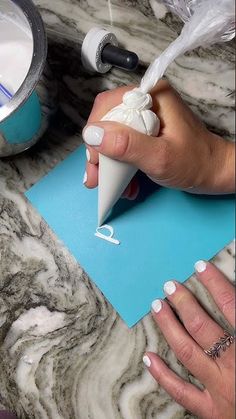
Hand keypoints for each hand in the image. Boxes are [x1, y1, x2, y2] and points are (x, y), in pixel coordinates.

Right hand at [82, 81, 234, 195]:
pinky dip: (120, 164)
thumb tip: (92, 134)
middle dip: (99, 152)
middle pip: (107, 121)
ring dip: (108, 161)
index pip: (107, 106)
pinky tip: (124, 182)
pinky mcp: (147, 132)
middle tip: (97, 176)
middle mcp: (147, 102)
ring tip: (110, 183)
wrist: (215, 173)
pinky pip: (124, 144)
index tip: (96, 160)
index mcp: (152, 96)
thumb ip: (127, 145)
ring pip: (113, 135)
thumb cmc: (196, 163)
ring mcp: (147, 117)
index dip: (96, 133)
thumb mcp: (159, 157)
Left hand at [143, 261, 234, 418]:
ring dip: (169, 326)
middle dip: (184, 303)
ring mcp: (220, 390)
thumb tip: (234, 301)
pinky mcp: (211, 412)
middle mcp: (234, 368)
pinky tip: (148, 357)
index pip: (232, 307)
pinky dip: (162, 374)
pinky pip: (181, 392)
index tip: (200, 268)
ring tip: (157, 307)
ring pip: (187, 352)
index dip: (215, 284)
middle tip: (169, 286)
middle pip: (202, 327)